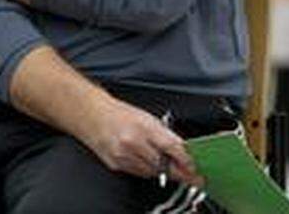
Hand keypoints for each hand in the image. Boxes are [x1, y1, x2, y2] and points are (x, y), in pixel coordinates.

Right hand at [77, 97, 202, 187]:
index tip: (195, 168)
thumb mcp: (148, 118)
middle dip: (176, 169)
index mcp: (145, 127)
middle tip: (188, 172)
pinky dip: (146, 170)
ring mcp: (124, 155)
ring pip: (152, 172)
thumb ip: (165, 135)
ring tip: (161, 160)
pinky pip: (138, 173)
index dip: (186, 161)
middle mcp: (134, 142)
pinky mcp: (116, 165)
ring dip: (160, 170)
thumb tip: (183, 150)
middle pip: (163, 165)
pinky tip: (145, 161)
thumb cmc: (120, 114)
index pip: (172, 148)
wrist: (93, 116)